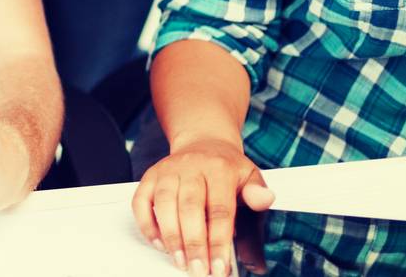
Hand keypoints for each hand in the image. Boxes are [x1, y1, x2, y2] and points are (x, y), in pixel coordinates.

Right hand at [132, 137, 273, 276]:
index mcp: (219, 168)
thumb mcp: (250, 176)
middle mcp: (191, 166)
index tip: (220, 268)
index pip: (219, 209)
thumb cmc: (228, 168)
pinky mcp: (150, 176)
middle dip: (194, 244)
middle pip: (190, 208)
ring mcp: (168, 170)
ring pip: (164, 204)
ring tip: (180, 261)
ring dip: (171, 237)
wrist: (204, 143)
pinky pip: (140, 201)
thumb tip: (265, 200)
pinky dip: (146, 224)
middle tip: (199, 270)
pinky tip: (159, 243)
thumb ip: (258, 192)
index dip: (219, 241)